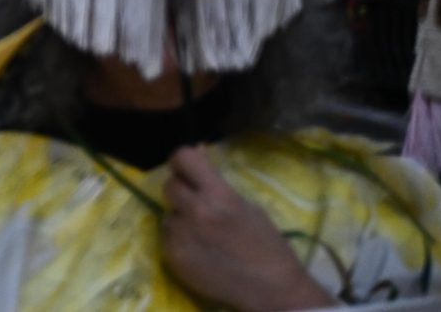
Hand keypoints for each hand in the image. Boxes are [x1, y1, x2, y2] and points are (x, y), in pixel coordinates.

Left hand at [161, 146, 330, 311]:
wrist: (273, 290)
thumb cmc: (267, 245)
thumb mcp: (247, 205)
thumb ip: (216, 181)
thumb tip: (197, 151)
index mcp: (217, 195)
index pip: (183, 157)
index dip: (184, 161)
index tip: (188, 168)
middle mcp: (194, 211)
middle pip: (169, 185)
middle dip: (182, 191)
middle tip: (197, 203)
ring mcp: (180, 235)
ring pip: (168, 214)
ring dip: (180, 218)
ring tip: (202, 233)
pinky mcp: (173, 257)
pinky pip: (167, 238)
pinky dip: (179, 240)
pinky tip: (199, 250)